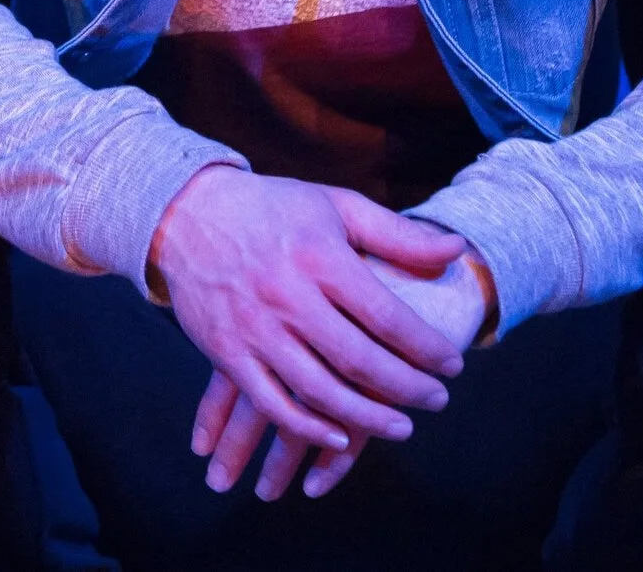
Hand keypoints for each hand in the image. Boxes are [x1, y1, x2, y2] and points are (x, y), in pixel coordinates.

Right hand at [148, 168, 467, 490]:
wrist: (184, 213)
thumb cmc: (270, 208)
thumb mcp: (334, 205)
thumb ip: (396, 233)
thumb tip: (458, 249)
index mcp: (318, 256)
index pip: (385, 314)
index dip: (425, 346)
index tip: (453, 365)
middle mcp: (286, 294)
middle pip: (357, 357)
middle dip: (406, 387)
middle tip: (438, 401)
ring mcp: (253, 327)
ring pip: (317, 389)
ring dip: (364, 417)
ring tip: (401, 428)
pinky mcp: (226, 352)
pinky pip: (271, 401)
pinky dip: (306, 427)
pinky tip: (339, 437)